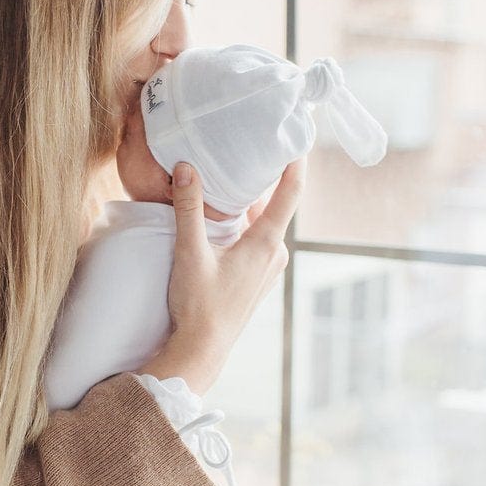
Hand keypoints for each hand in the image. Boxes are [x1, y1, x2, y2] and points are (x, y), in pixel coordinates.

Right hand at [141, 157, 306, 393]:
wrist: (203, 349)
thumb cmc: (199, 305)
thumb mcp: (190, 252)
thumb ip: (188, 208)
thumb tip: (186, 167)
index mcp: (266, 243)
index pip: (290, 193)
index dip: (297, 163)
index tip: (299, 137)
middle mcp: (275, 254)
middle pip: (273, 205)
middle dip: (260, 180)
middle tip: (246, 151)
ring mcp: (269, 268)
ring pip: (263, 224)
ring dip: (247, 205)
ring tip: (228, 181)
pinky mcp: (258, 278)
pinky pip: (257, 240)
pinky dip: (244, 225)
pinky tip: (221, 221)